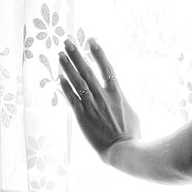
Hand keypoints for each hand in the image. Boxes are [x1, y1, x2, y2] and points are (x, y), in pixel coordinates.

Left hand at [59, 37, 140, 160]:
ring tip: (60, 54)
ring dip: (68, 66)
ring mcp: (92, 105)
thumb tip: (116, 96)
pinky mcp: (83, 116)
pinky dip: (65, 87)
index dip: (98, 53)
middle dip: (77, 54)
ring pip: (77, 81)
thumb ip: (121, 101)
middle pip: (88, 70)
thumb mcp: (131, 112)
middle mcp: (103, 96)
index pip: (106, 68)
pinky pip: (72, 98)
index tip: (91, 40)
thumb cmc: (132, 135)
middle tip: (68, 41)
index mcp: (117, 93)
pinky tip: (59, 77)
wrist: (123, 150)